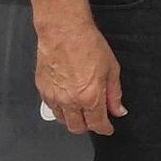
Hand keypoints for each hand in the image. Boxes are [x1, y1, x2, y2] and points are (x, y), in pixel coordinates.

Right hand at [35, 20, 125, 135]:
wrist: (64, 32)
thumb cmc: (88, 45)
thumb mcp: (112, 69)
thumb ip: (114, 94)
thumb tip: (118, 110)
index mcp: (90, 97)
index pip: (97, 124)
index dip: (105, 129)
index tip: (108, 128)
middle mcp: (70, 101)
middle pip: (77, 128)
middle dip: (88, 127)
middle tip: (95, 120)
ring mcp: (54, 97)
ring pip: (62, 120)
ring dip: (73, 120)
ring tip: (81, 111)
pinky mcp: (42, 89)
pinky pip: (51, 107)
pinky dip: (60, 109)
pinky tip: (67, 101)